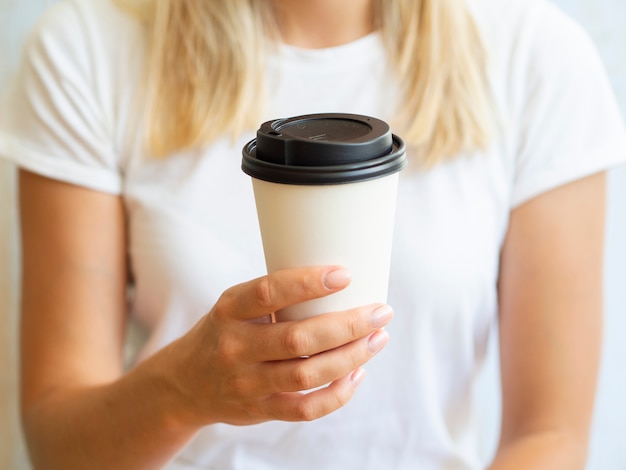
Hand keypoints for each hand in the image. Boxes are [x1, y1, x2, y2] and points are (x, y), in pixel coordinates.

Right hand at [156, 266, 392, 426]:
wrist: (184, 383)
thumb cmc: (223, 332)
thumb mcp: (233, 306)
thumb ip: (273, 297)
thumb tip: (340, 281)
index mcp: (229, 310)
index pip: (267, 292)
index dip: (307, 283)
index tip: (344, 274)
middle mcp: (235, 347)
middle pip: (298, 339)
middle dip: (348, 325)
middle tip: (381, 312)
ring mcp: (246, 383)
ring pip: (307, 375)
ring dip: (351, 357)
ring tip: (378, 339)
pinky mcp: (260, 410)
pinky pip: (305, 409)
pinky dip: (337, 394)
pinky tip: (356, 374)